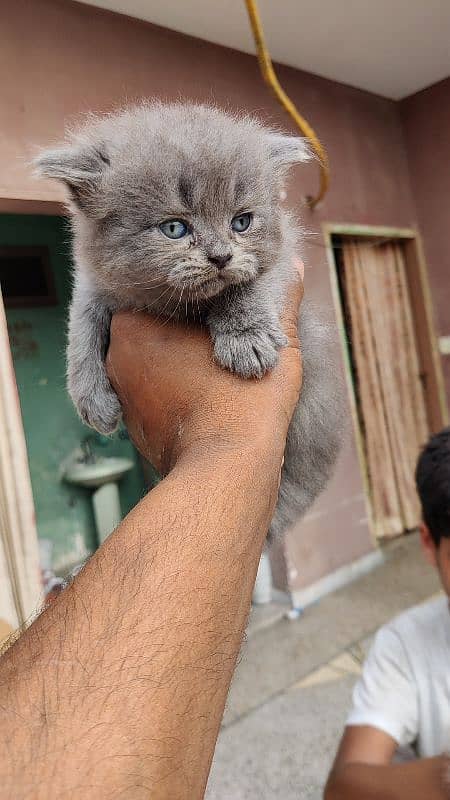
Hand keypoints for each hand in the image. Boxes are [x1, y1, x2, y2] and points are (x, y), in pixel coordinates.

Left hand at [106, 261, 303, 472]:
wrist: (226, 471)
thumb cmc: (242, 401)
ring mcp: (122, 397)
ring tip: (220, 373)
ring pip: (155, 367)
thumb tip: (296, 266)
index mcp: (134, 325)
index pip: (164, 297)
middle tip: (225, 340)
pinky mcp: (135, 429)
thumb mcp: (271, 342)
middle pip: (157, 331)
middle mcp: (117, 358)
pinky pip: (156, 400)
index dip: (198, 301)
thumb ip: (280, 301)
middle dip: (187, 334)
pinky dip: (178, 397)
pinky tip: (210, 402)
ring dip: (182, 366)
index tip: (224, 312)